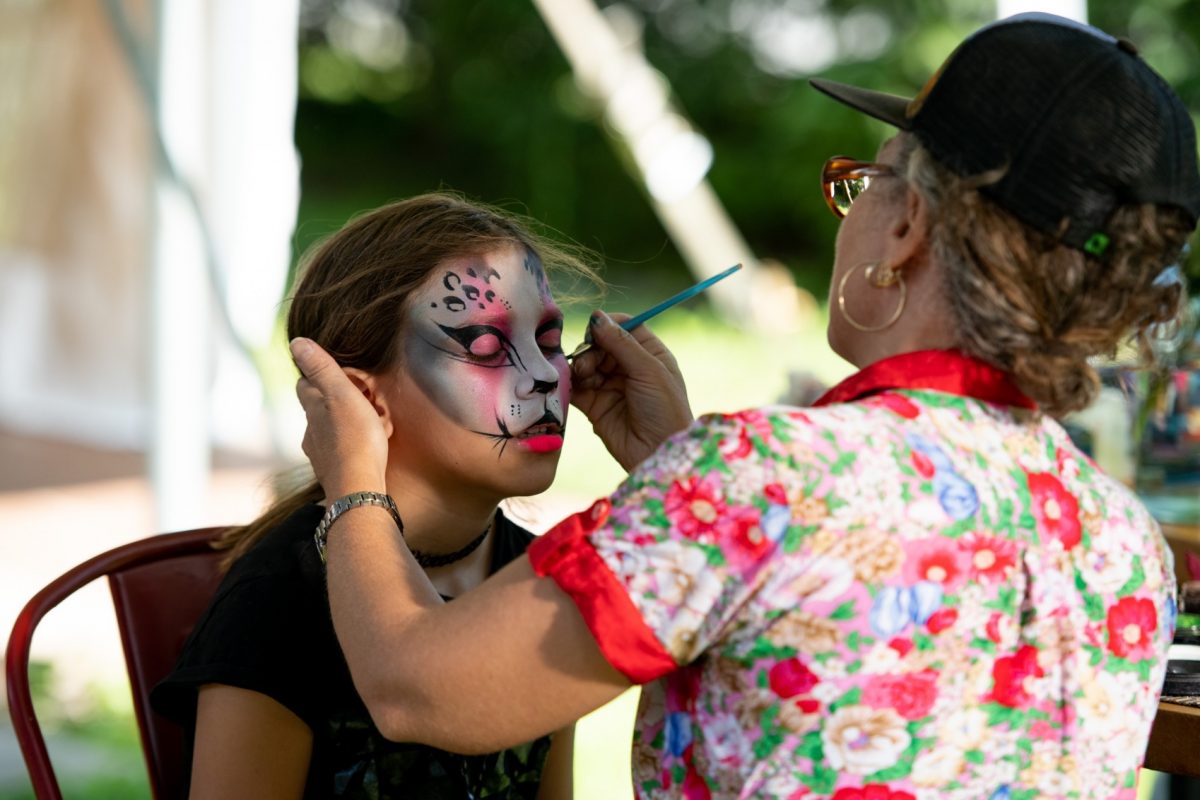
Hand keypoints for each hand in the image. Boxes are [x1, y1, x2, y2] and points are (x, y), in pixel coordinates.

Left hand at [290, 337, 388, 497]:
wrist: (359, 489)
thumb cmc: (355, 439)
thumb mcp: (342, 394)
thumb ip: (322, 368)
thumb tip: (295, 342)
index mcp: (312, 409)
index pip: (305, 383)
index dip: (320, 375)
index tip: (342, 374)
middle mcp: (311, 431)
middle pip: (320, 407)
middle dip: (339, 400)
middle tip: (366, 399)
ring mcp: (321, 454)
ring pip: (332, 430)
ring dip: (349, 422)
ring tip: (374, 423)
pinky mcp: (334, 471)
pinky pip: (343, 450)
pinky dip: (355, 443)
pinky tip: (371, 447)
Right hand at [570, 311, 692, 471]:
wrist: (658, 454)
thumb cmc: (665, 410)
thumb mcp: (649, 371)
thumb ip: (621, 343)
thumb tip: (596, 316)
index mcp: (649, 354)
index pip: (624, 326)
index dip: (607, 325)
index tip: (594, 331)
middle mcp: (629, 367)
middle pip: (600, 344)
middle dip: (590, 349)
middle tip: (587, 364)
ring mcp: (611, 386)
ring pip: (586, 364)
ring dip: (579, 366)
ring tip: (581, 376)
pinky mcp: (594, 406)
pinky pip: (576, 387)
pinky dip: (569, 384)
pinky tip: (568, 384)